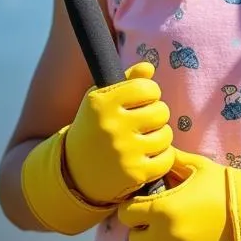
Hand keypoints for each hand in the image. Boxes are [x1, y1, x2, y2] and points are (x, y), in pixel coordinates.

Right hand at [20, 61, 173, 235]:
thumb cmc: (95, 127)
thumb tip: (148, 67)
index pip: (148, 87)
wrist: (73, 172)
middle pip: (162, 111)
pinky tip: (145, 158)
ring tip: (141, 141)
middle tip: (140, 124)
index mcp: (102, 103)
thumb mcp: (102, 100)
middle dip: (155, 116)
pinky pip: (167, 159)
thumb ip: (128, 80)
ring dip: (159, 137)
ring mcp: (123, 151)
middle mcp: (111, 126)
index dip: (149, 93)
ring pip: (166, 135)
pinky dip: (161, 158)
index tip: (140, 101)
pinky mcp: (134, 173)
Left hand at [118, 150, 240, 240]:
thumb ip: (174, 160)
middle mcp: (164, 237)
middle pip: (134, 239)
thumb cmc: (227, 189)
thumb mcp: (200, 168)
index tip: (146, 207)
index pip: (126, 213)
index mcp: (163, 209)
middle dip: (145, 230)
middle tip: (162, 225)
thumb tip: (159, 152)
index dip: (135, 209)